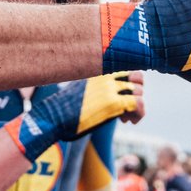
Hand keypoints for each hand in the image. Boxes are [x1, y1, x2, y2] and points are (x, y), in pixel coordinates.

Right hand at [5, 72, 141, 161]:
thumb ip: (96, 87)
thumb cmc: (62, 108)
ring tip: (125, 118)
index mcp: (99, 69)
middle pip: (138, 76)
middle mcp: (106, 75)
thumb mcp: (80, 89)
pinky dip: (139, 114)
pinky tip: (129, 121)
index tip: (121, 97)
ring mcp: (110, 88)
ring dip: (137, 106)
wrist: (51, 118)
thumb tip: (106, 94)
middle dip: (136, 93)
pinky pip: (139, 104)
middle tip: (126, 108)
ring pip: (140, 90)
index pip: (127, 68)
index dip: (129, 83)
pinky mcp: (113, 104)